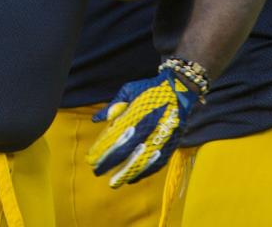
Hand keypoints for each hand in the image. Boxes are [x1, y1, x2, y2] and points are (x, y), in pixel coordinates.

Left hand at [86, 68, 199, 186]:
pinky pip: (158, 162)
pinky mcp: (172, 143)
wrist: (180, 88)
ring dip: (126, 173)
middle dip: (110, 163)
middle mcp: (148, 126)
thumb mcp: (129, 90)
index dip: (102, 149)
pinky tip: (134, 179)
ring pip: (142, 160)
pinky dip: (145, 173)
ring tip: (114, 183)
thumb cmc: (150, 88)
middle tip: (97, 172)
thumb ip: (114, 106)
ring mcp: (162, 136)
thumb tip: (97, 120)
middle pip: (126, 150)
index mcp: (136, 111)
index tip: (91, 159)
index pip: (115, 135)